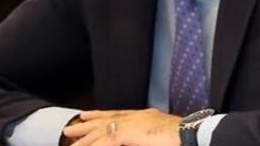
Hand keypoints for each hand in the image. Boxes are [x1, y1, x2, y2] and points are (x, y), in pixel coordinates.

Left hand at [62, 108, 180, 145]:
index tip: (86, 117)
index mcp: (143, 117)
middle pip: (105, 120)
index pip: (117, 115)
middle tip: (69, 130)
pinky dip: (94, 144)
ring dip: (85, 139)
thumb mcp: (159, 137)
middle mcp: (136, 117)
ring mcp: (131, 124)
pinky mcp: (127, 133)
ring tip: (70, 143)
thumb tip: (142, 141)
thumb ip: (146, 138)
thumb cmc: (181, 139)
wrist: (190, 135)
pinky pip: (105, 140)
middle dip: (86, 126)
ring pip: (101, 132)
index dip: (100, 116)